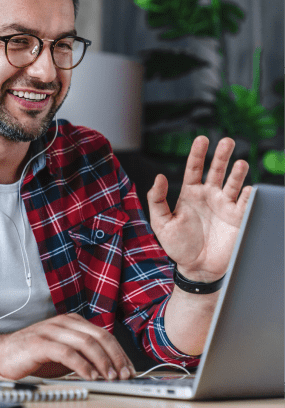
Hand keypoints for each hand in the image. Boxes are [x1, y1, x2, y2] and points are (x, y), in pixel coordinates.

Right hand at [0, 313, 134, 380]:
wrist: (1, 354)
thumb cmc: (33, 355)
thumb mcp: (63, 353)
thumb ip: (83, 355)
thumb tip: (109, 369)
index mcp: (71, 322)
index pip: (103, 334)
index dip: (119, 352)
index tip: (129, 369)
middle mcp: (64, 322)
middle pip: (98, 336)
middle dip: (115, 357)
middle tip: (124, 375)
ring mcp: (51, 330)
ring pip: (86, 342)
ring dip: (102, 362)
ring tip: (110, 377)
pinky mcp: (40, 343)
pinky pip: (67, 353)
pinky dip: (82, 366)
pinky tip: (90, 376)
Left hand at [147, 136, 251, 281]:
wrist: (197, 268)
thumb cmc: (177, 246)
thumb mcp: (161, 223)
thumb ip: (157, 200)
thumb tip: (159, 177)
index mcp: (190, 194)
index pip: (194, 169)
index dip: (197, 154)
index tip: (202, 139)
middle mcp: (209, 196)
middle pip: (217, 170)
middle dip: (222, 156)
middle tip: (228, 141)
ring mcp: (224, 206)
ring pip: (233, 183)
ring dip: (237, 172)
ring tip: (240, 163)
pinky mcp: (238, 218)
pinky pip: (246, 203)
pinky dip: (249, 195)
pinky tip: (249, 188)